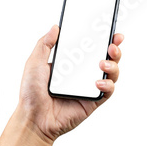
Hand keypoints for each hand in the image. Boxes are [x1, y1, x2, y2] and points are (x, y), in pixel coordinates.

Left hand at [16, 25, 123, 141]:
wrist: (33, 118)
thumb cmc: (32, 93)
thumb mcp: (35, 63)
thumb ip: (45, 44)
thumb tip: (55, 28)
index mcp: (73, 63)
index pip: (93, 47)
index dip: (105, 39)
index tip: (111, 30)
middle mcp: (85, 73)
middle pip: (108, 58)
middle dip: (115, 50)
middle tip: (112, 46)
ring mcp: (91, 86)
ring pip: (112, 73)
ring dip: (113, 65)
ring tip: (103, 63)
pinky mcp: (94, 100)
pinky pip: (108, 91)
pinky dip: (108, 85)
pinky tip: (98, 82)